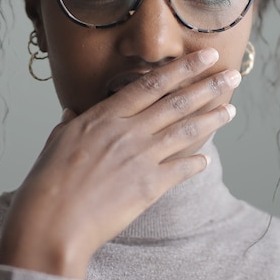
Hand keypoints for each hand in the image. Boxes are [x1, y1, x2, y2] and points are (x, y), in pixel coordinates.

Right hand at [0, 48, 239, 278]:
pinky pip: (181, 169)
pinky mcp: (149, 186)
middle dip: (208, 86)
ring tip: (230, 110)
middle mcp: (127, 131)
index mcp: (104, 116)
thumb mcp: (55, 143)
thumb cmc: (47, 185)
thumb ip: (70, 124)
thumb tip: (72, 113)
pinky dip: (196, 163)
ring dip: (211, 119)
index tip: (204, 56)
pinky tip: (206, 159)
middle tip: (232, 75)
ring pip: (185, 131)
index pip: (151, 84)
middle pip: (176, 102)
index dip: (182, 68)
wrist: (52, 223)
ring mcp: (140, 157)